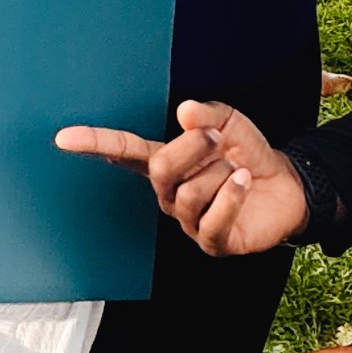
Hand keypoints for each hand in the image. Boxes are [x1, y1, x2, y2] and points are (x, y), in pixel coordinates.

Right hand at [56, 99, 308, 255]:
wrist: (287, 187)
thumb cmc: (248, 155)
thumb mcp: (229, 123)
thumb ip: (206, 114)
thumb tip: (185, 111)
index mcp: (165, 162)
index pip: (123, 152)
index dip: (94, 144)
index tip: (64, 138)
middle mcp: (169, 194)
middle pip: (160, 169)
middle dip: (193, 146)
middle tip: (217, 139)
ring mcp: (188, 220)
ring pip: (190, 193)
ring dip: (222, 173)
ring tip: (237, 170)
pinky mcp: (212, 241)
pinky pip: (213, 220)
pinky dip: (232, 196)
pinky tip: (243, 183)